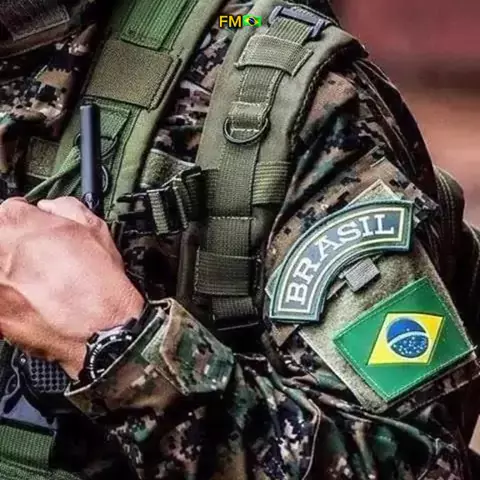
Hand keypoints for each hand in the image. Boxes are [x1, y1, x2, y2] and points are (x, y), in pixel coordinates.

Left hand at [0, 197, 143, 378]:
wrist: (102, 333)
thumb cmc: (100, 285)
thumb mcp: (95, 229)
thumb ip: (65, 209)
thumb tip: (52, 209)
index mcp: (16, 223)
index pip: (8, 210)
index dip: (29, 222)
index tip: (37, 231)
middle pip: (1, 242)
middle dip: (17, 249)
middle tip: (41, 261)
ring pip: (2, 271)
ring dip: (14, 274)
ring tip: (40, 286)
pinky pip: (3, 300)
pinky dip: (14, 300)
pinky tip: (37, 304)